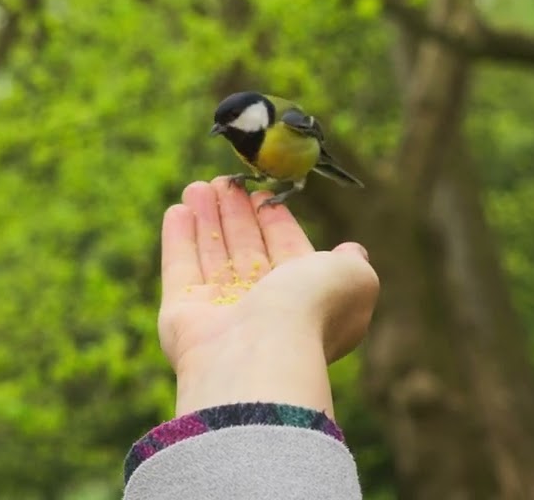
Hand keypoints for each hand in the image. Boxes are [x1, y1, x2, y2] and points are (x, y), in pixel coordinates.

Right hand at [157, 178, 379, 416]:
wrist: (261, 352)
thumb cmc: (311, 310)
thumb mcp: (354, 278)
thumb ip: (353, 263)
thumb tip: (353, 251)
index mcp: (305, 301)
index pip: (287, 252)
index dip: (276, 222)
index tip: (263, 193)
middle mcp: (263, 310)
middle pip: (246, 251)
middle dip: (237, 214)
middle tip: (226, 181)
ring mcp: (220, 314)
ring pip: (213, 255)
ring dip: (207, 218)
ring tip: (200, 185)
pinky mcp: (182, 314)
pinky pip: (180, 269)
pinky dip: (179, 239)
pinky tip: (178, 209)